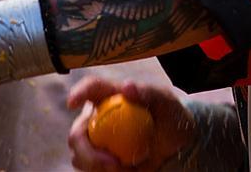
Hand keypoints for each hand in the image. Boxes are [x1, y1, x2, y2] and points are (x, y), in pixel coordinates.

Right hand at [68, 76, 197, 171]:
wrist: (177, 145)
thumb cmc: (170, 116)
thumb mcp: (166, 102)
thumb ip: (148, 92)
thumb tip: (126, 87)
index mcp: (111, 96)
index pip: (91, 88)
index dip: (78, 92)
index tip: (72, 102)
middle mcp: (98, 118)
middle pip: (77, 133)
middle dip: (87, 152)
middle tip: (112, 165)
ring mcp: (97, 141)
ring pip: (80, 157)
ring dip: (97, 167)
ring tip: (125, 169)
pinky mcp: (100, 162)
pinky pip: (91, 171)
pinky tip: (127, 171)